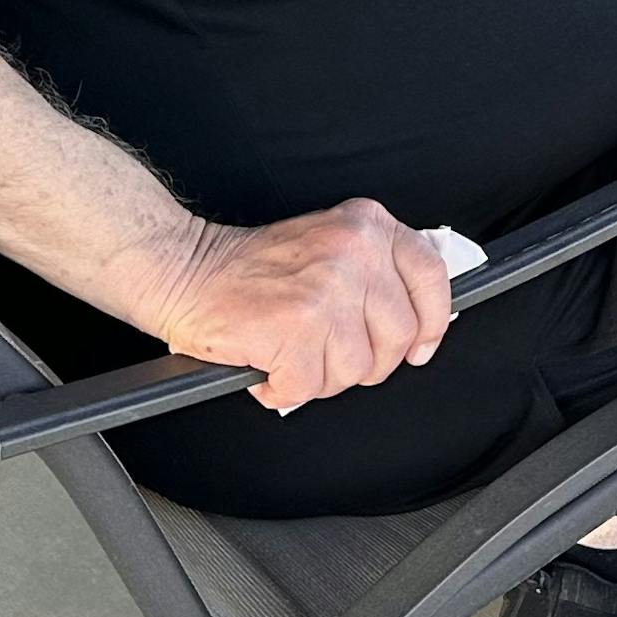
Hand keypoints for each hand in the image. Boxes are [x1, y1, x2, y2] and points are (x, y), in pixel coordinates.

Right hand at [147, 199, 454, 412]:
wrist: (184, 269)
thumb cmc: (251, 268)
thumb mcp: (331, 244)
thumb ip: (376, 272)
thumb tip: (419, 322)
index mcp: (369, 228)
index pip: (431, 278)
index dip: (432, 322)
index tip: (421, 346)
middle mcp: (355, 253)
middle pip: (397, 339)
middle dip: (362, 360)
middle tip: (324, 350)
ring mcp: (328, 292)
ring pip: (355, 370)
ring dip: (318, 376)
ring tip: (290, 351)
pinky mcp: (295, 330)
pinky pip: (308, 388)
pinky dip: (282, 388)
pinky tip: (267, 364)